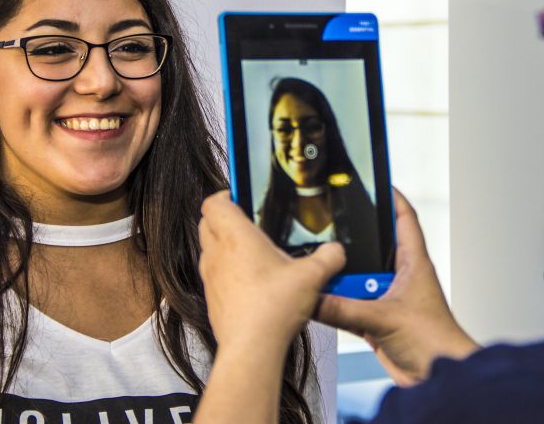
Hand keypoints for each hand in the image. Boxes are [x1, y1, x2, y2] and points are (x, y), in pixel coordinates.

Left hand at [198, 191, 345, 351]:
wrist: (252, 348)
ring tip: (251, 253)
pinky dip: (226, 272)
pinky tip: (250, 283)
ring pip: (208, 249)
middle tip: (247, 222)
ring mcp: (211, 277)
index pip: (214, 202)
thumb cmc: (272, 309)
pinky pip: (213, 276)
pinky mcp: (212, 299)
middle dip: (223, 218)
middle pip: (207, 222)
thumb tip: (336, 251)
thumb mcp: (313, 277)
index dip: (224, 195)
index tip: (239, 196)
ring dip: (223, 246)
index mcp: (236, 237)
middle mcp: (217, 254)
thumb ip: (329, 258)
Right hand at [316, 189, 478, 385]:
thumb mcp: (384, 319)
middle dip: (351, 244)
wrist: (439, 378)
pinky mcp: (378, 321)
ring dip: (342, 281)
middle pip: (371, 249)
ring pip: (357, 280)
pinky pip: (350, 307)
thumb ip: (344, 309)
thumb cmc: (436, 342)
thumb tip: (313, 297)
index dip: (391, 198)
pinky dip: (337, 306)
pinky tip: (320, 303)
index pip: (404, 218)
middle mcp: (401, 277)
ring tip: (322, 274)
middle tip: (328, 234)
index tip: (374, 182)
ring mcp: (389, 299)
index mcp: (414, 263)